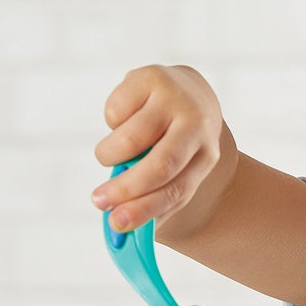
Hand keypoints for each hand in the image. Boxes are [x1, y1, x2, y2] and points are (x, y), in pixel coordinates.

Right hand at [91, 65, 225, 233]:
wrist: (189, 91)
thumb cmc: (174, 142)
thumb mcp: (174, 168)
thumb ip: (151, 197)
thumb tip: (119, 228)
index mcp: (206, 156)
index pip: (177, 189)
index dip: (146, 208)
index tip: (117, 224)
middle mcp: (196, 125)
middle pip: (160, 165)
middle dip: (126, 187)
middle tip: (98, 201)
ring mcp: (174, 99)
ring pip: (130, 138)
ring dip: (110, 154)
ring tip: (110, 155)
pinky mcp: (151, 77)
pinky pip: (115, 111)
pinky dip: (111, 122)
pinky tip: (126, 117)